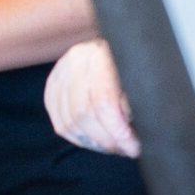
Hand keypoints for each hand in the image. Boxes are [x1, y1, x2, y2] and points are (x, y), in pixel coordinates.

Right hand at [45, 39, 140, 157]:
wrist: (119, 45)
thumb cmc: (134, 64)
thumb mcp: (141, 77)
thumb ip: (135, 102)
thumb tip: (129, 131)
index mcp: (100, 54)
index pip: (102, 101)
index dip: (117, 130)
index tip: (134, 146)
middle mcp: (75, 61)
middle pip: (82, 114)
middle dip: (107, 140)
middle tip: (126, 149)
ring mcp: (59, 74)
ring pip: (68, 123)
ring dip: (94, 144)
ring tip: (114, 147)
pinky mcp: (52, 88)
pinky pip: (60, 124)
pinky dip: (79, 139)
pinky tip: (97, 142)